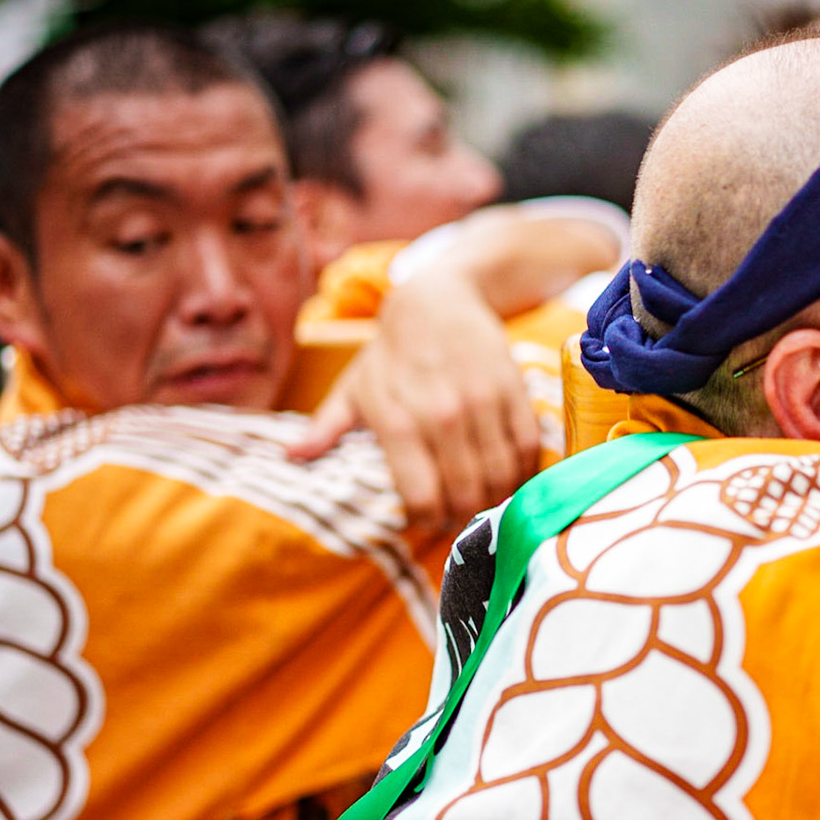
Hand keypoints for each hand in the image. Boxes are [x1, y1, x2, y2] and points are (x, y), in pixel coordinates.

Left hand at [288, 208, 620, 528]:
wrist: (439, 299)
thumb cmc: (391, 352)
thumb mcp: (353, 387)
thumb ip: (326, 427)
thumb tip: (291, 457)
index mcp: (396, 421)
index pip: (421, 497)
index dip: (428, 519)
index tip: (429, 518)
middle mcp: (440, 415)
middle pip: (466, 495)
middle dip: (464, 516)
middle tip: (461, 514)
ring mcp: (481, 403)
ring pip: (500, 476)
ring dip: (496, 498)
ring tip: (486, 498)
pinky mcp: (513, 392)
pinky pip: (528, 449)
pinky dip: (524, 471)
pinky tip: (510, 474)